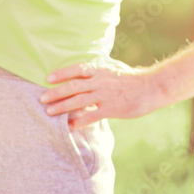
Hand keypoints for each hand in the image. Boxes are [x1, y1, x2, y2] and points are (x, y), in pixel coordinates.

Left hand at [39, 58, 157, 129]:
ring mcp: (106, 95)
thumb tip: (87, 67)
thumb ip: (100, 68)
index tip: (48, 79)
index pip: (77, 70)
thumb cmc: (133, 78)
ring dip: (62, 107)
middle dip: (56, 93)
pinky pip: (92, 116)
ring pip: (79, 101)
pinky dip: (79, 121)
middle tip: (41, 99)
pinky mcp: (112, 109)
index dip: (62, 74)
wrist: (152, 87)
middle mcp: (101, 82)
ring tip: (49, 112)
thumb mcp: (116, 68)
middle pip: (74, 86)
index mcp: (102, 70)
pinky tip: (69, 126)